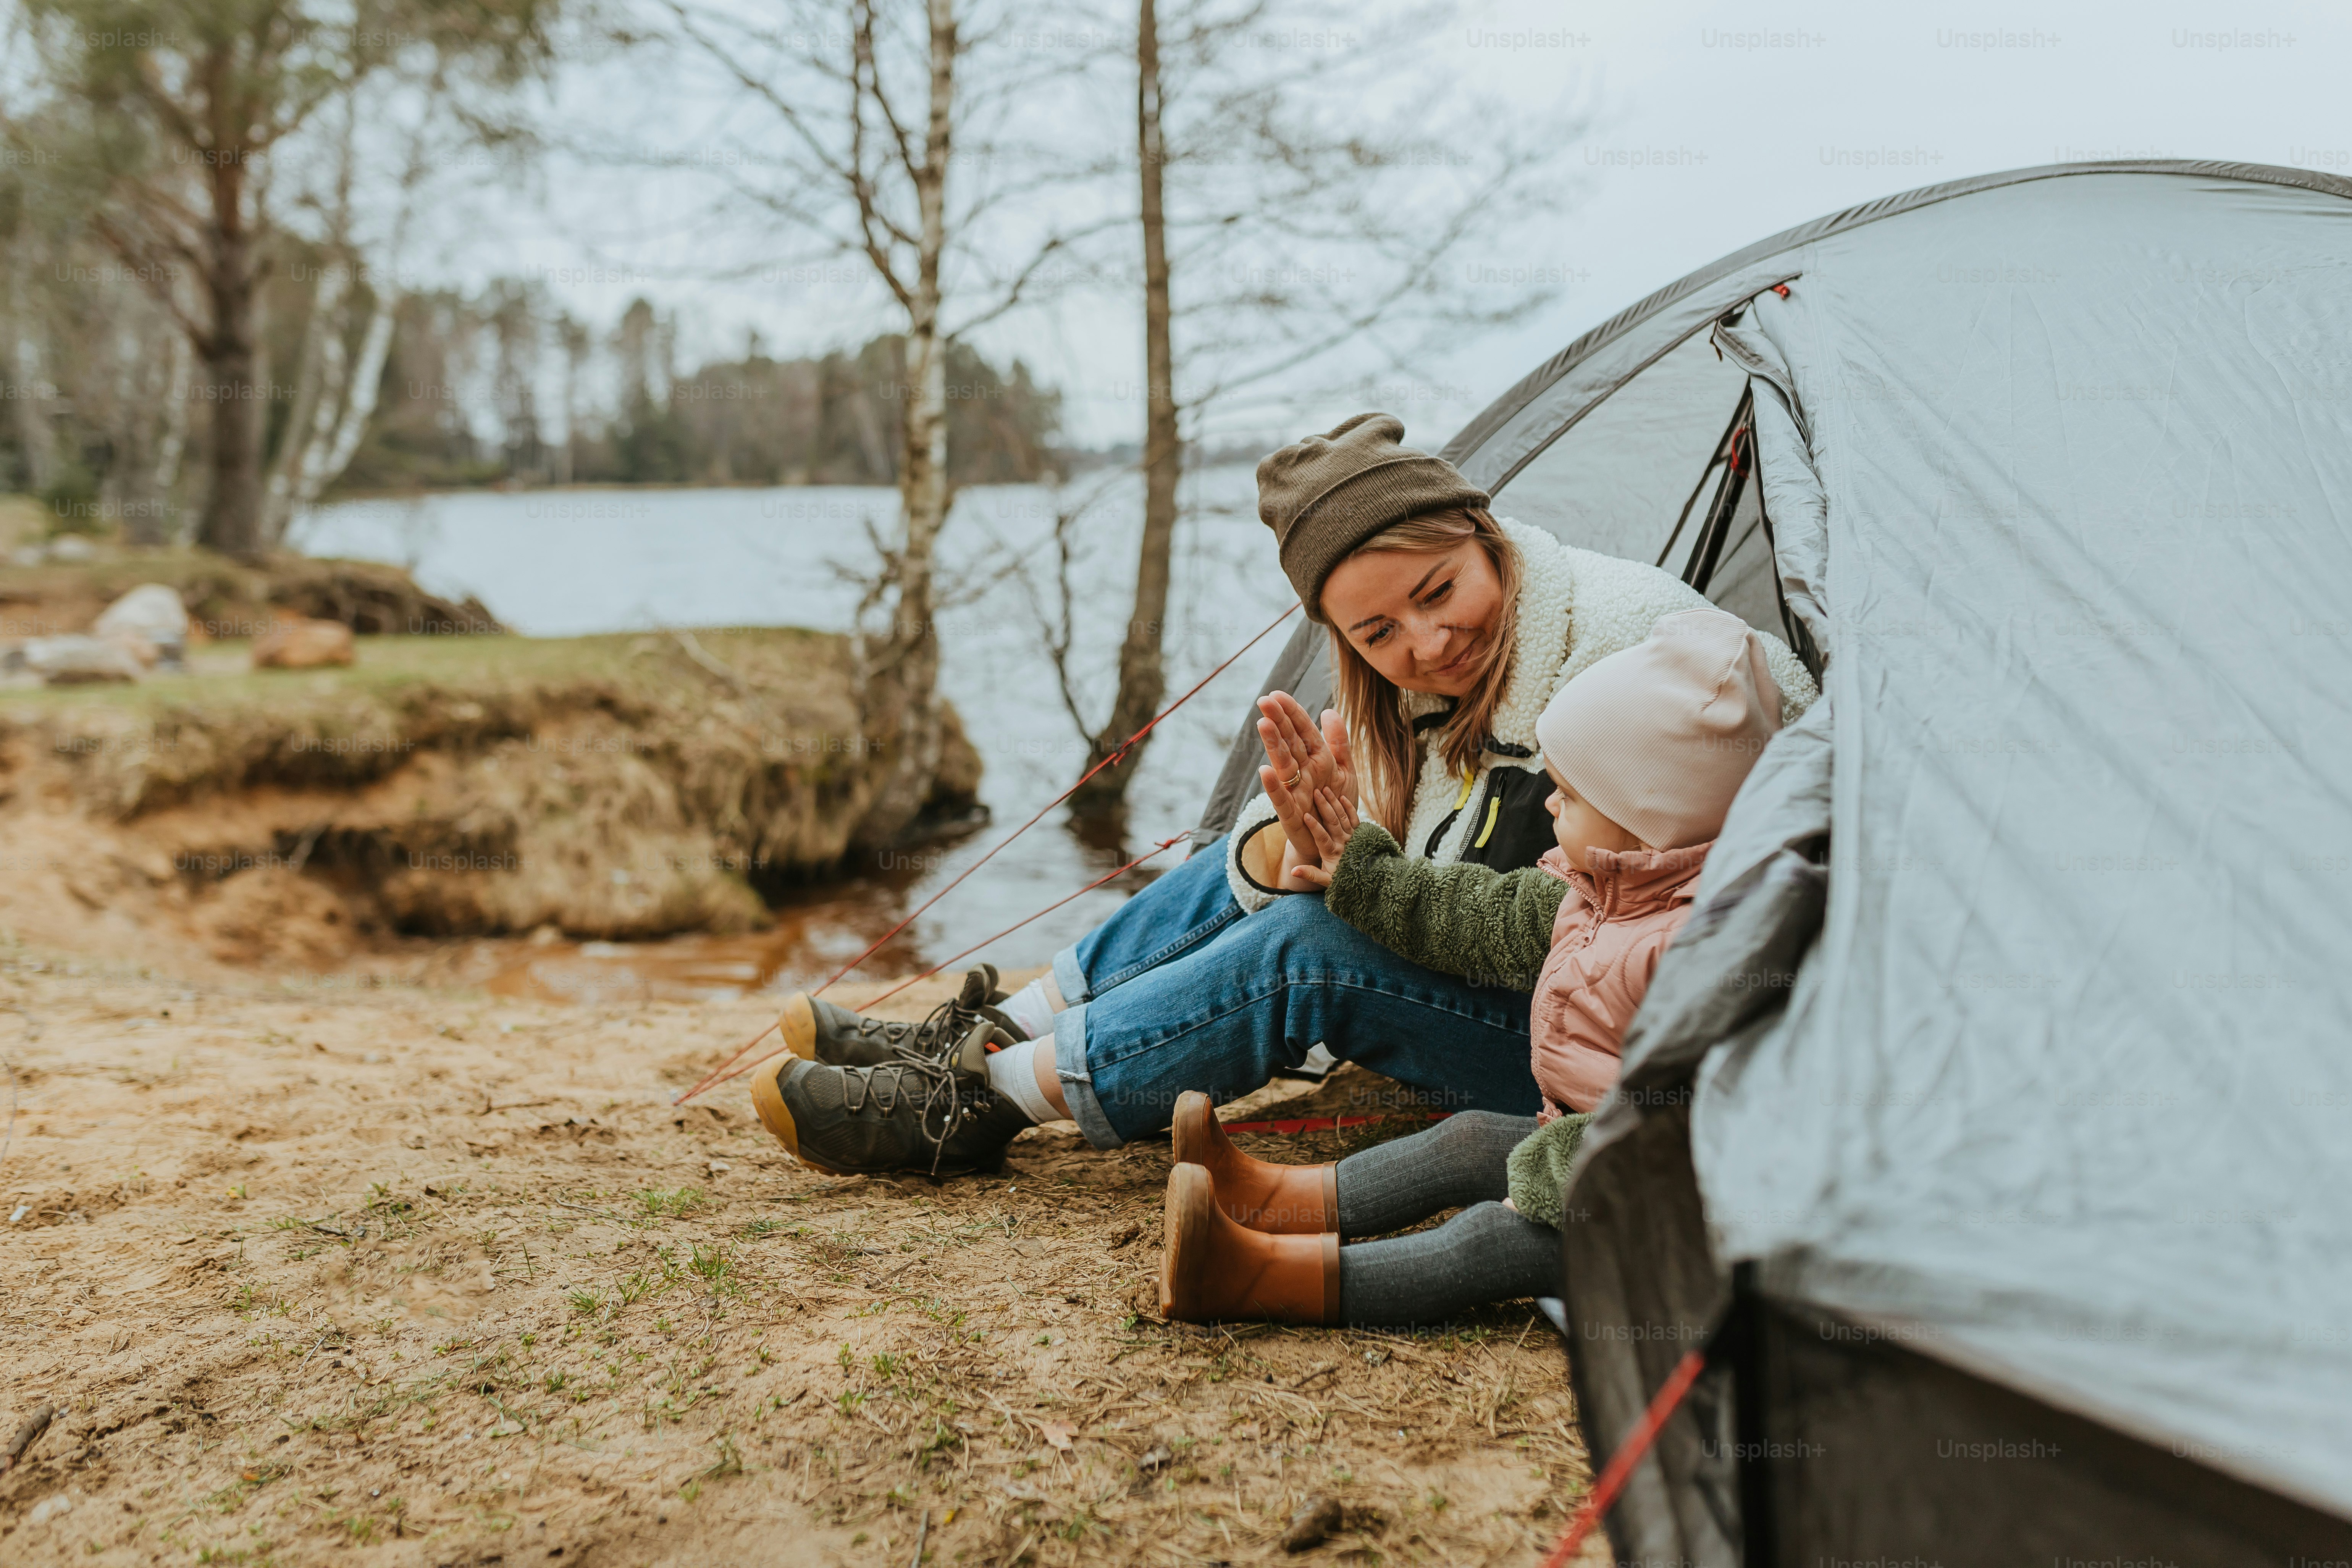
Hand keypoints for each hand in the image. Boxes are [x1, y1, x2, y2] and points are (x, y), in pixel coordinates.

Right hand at [1257, 692, 1356, 877]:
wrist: (1334, 840)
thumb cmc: (1336, 804)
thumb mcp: (1344, 770)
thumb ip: (1338, 743)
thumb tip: (1329, 711)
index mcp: (1317, 758)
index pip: (1303, 731)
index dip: (1292, 713)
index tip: (1277, 694)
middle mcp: (1302, 771)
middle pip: (1289, 742)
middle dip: (1278, 722)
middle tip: (1264, 701)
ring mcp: (1294, 791)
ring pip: (1282, 765)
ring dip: (1273, 745)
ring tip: (1263, 724)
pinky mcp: (1290, 814)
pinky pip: (1281, 799)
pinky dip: (1273, 786)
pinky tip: (1264, 770)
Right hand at [1283, 784, 1357, 890]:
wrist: (1366, 880)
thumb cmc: (1342, 879)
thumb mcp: (1325, 880)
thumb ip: (1310, 874)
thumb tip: (1293, 871)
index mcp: (1332, 853)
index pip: (1322, 837)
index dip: (1314, 827)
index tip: (1306, 815)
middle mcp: (1343, 842)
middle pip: (1333, 822)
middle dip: (1324, 806)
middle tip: (1315, 792)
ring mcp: (1352, 836)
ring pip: (1343, 817)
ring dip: (1334, 802)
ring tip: (1326, 790)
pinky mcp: (1359, 833)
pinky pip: (1354, 818)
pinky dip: (1349, 807)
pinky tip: (1342, 797)